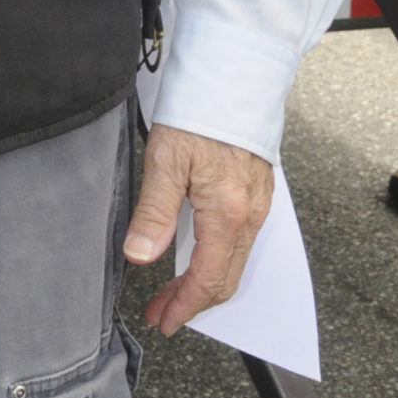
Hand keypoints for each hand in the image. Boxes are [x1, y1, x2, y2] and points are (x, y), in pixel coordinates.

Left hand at [123, 123, 273, 335]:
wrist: (234, 77)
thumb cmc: (199, 112)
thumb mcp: (164, 160)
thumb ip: (154, 213)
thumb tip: (140, 255)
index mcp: (227, 214)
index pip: (208, 279)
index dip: (184, 307)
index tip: (163, 320)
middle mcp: (250, 215)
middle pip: (226, 278)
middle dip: (193, 302)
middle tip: (161, 310)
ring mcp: (258, 205)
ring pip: (236, 261)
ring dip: (205, 282)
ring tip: (173, 288)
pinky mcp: (257, 192)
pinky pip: (243, 241)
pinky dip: (219, 259)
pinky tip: (197, 255)